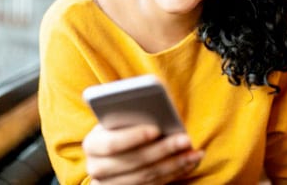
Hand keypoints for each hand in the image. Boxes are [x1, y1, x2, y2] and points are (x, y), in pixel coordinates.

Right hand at [83, 124, 203, 184]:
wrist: (111, 156)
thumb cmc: (118, 128)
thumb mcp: (117, 120)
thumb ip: (128, 115)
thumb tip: (155, 109)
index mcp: (92, 145)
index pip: (112, 144)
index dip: (134, 137)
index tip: (156, 129)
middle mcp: (97, 169)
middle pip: (134, 162)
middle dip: (163, 150)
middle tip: (185, 139)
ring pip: (147, 176)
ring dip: (174, 164)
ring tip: (194, 151)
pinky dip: (174, 173)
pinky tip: (189, 161)